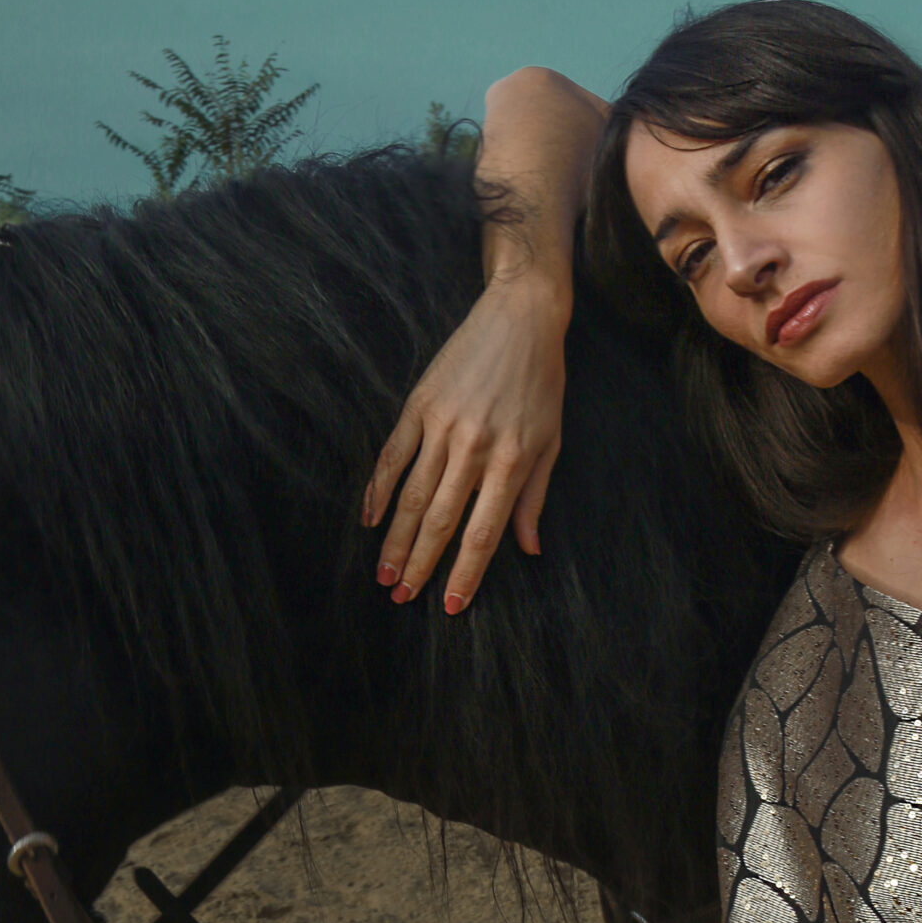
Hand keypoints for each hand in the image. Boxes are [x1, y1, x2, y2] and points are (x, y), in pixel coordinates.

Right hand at [362, 266, 568, 612]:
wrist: (521, 316)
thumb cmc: (542, 382)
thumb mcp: (551, 441)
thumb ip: (534, 498)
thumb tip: (527, 550)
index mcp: (513, 461)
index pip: (483, 532)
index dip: (465, 573)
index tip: (450, 606)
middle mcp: (476, 447)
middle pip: (440, 521)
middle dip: (419, 565)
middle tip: (401, 598)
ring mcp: (444, 425)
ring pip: (413, 495)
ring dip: (395, 539)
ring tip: (383, 574)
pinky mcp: (421, 404)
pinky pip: (394, 455)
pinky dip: (379, 489)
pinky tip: (370, 519)